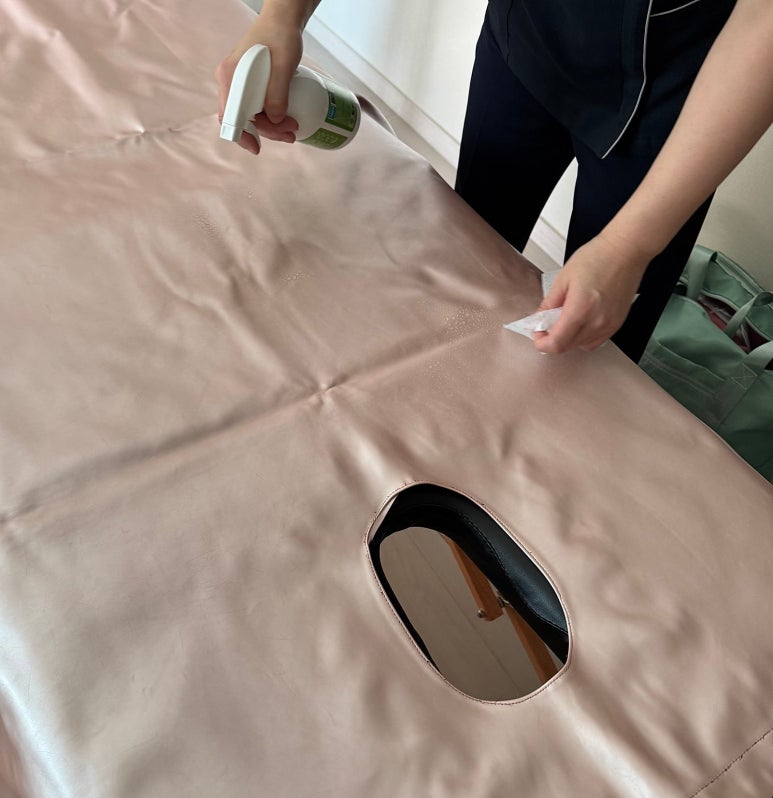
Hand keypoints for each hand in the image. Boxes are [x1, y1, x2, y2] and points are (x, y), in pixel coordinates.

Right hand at [215, 12, 303, 153]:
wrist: (282, 19)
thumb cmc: (280, 36)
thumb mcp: (283, 66)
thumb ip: (277, 94)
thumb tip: (275, 120)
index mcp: (230, 77)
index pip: (230, 116)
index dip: (242, 136)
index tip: (257, 148)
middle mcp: (229, 80)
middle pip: (241, 118)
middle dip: (266, 131)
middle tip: (290, 133)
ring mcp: (237, 81)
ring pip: (249, 114)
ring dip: (270, 126)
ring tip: (292, 128)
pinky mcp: (247, 82)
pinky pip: (253, 106)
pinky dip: (267, 116)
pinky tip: (282, 119)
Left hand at [533, 231, 649, 353]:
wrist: (626, 251)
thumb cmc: (598, 257)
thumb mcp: (564, 278)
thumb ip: (549, 303)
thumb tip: (539, 319)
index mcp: (581, 309)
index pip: (557, 343)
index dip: (542, 343)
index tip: (537, 334)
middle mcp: (597, 322)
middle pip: (567, 347)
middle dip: (553, 339)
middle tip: (547, 324)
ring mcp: (609, 325)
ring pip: (581, 346)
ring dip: (568, 339)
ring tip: (565, 319)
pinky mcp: (617, 324)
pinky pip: (595, 341)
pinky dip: (583, 337)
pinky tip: (580, 322)